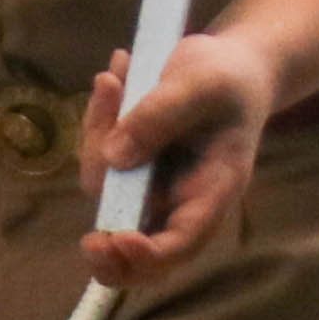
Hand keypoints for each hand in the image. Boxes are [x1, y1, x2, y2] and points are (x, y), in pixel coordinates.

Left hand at [81, 34, 275, 291]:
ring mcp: (151, 182)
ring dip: (95, 139)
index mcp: (212, 191)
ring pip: (105, 188)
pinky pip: (99, 155)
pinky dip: (97, 121)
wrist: (231, 65)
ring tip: (112, 81)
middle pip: (135, 239)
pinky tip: (113, 77)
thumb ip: (160, 115)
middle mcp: (178, 197)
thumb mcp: (202, 84)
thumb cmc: (229, 78)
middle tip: (87, 243)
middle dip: (107, 244)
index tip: (116, 238)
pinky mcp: (130, 162)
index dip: (147, 254)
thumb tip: (112, 158)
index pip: (180, 242)